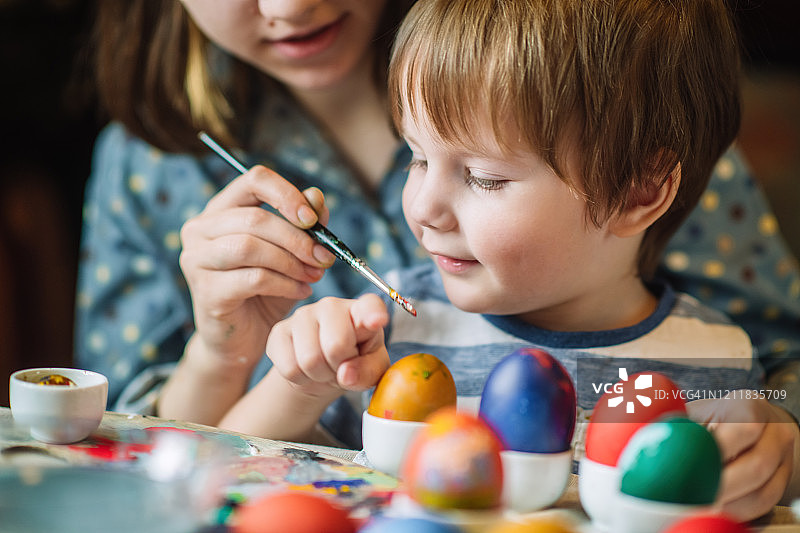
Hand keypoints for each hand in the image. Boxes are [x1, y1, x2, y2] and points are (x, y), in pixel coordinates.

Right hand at [179, 166, 334, 370]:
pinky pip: (253, 278)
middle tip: (325, 258)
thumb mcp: (292, 254)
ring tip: (313, 275)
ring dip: (291, 262)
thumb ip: (305, 225)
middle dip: (298, 239)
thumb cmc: (267, 290)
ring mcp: (196, 259)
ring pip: (251, 247)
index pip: (253, 180)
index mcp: (221, 209)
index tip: (313, 221)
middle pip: (255, 219)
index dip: (287, 195)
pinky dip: (285, 283)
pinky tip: (300, 291)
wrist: (243, 340)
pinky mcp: (205, 290)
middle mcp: (200, 229)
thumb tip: (317, 196)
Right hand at [266, 293, 390, 400]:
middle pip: (336, 345)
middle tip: (341, 366)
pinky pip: (289, 367)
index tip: (377, 321)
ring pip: (310, 359)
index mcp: (364, 311)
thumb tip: (346, 374)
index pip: (370, 307)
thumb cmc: (354, 363)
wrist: (322, 370)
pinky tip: (306, 369)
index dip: (373, 314)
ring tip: (325, 368)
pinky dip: (300, 378)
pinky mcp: (280, 330)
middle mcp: (332, 305)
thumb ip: (368, 371)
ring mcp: (303, 314)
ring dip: (319, 375)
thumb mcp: (372, 370)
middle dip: (339, 367)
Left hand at [687, 394, 799, 520]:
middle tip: (690, 495)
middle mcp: (774, 432)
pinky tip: (712, 508)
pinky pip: (761, 505)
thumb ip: (676, 424)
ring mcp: (783, 460)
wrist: (740, 426)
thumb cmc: (707, 420)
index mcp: (748, 406)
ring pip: (760, 492)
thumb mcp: (693, 413)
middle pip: (755, 466)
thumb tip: (643, 434)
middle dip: (720, 485)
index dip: (720, 451)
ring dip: (727, 503)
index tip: (692, 467)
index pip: (745, 427)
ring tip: (697, 504)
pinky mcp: (780, 483)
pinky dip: (735, 510)